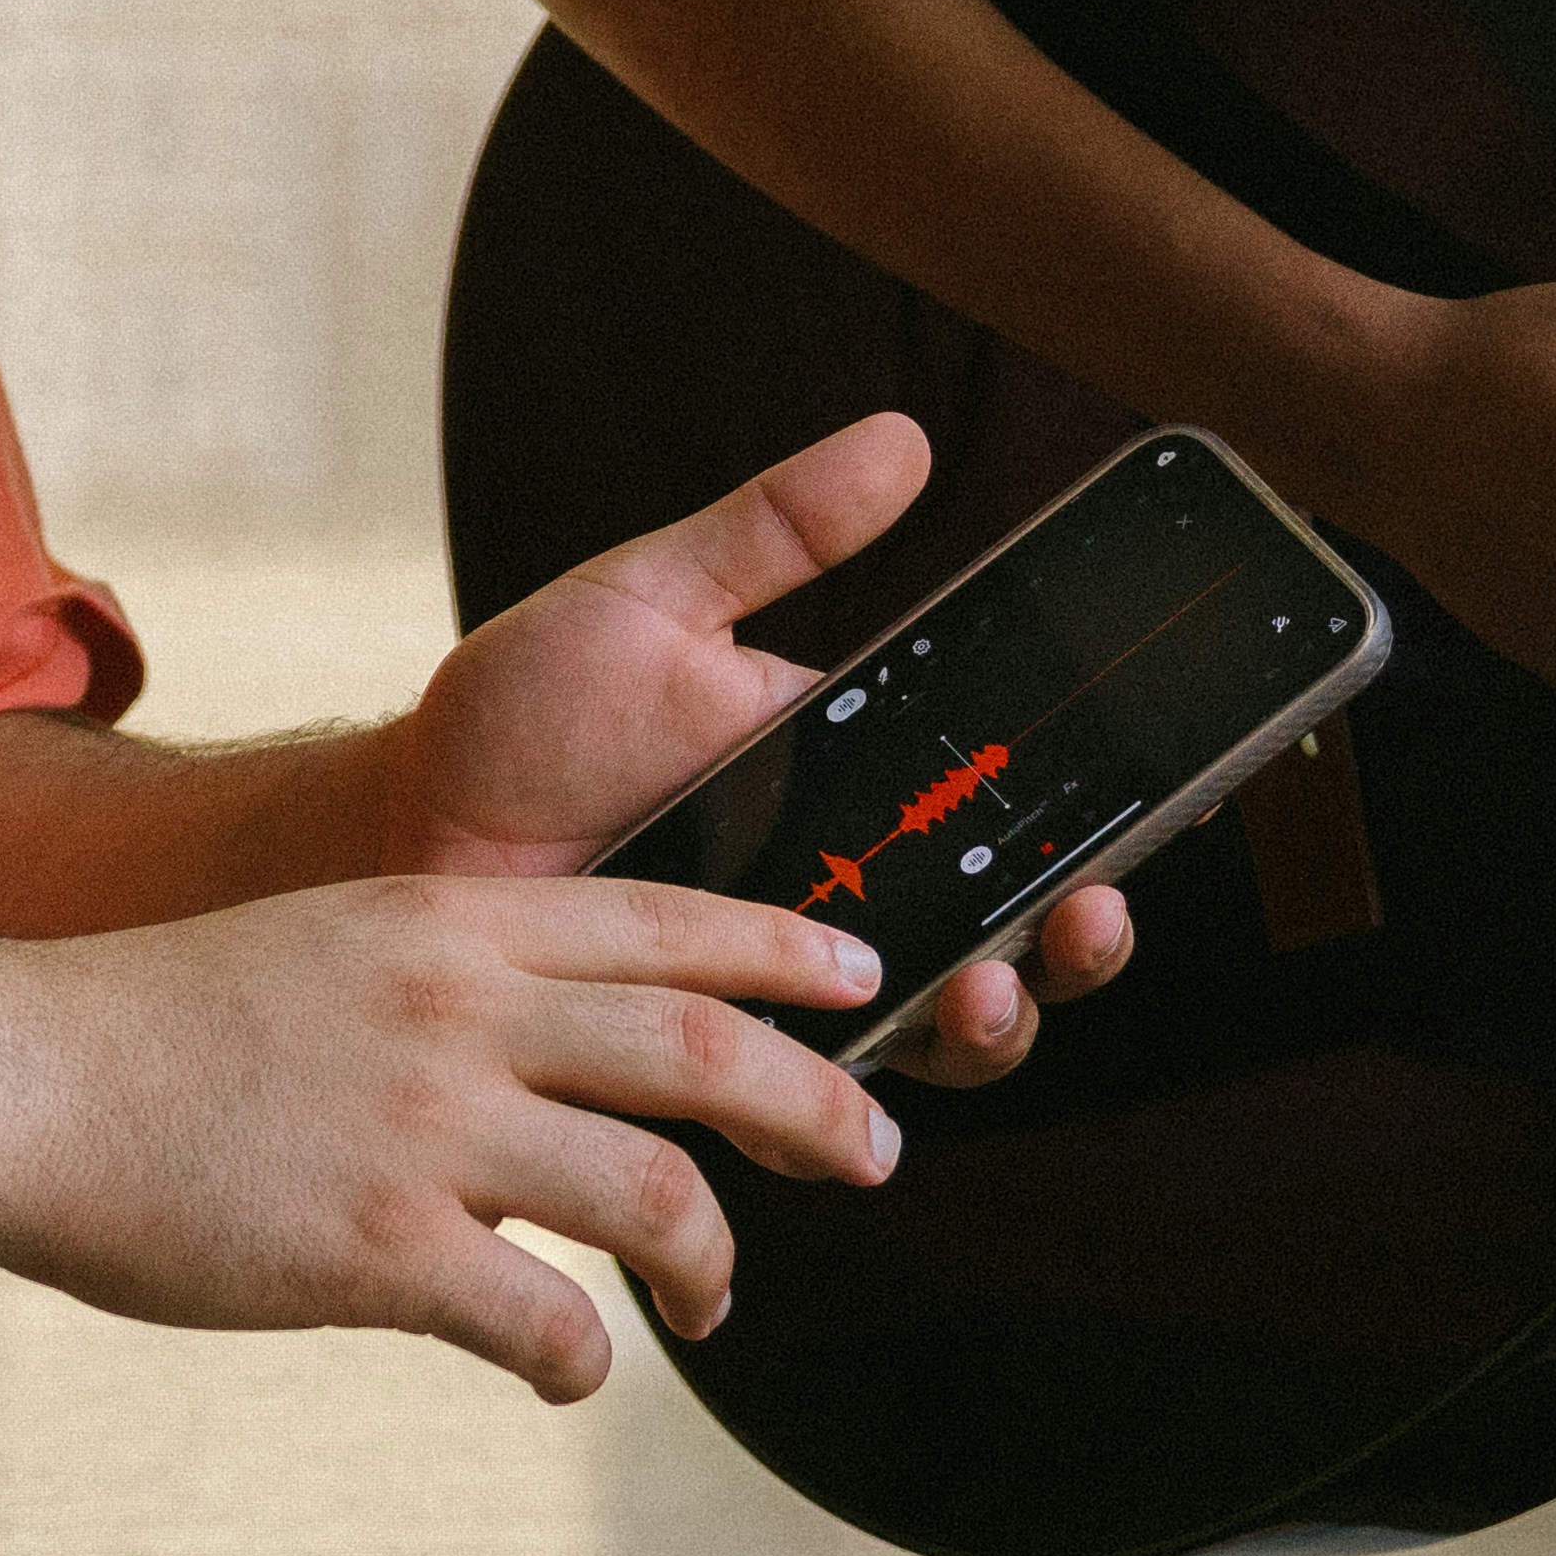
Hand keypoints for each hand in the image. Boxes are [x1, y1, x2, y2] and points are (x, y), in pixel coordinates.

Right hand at [0, 874, 918, 1396]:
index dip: (786, 951)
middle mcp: (459, 1013)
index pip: (666, 922)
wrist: (14, 1079)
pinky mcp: (378, 1254)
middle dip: (817, 1106)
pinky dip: (586, 1361)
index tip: (862, 981)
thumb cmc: (154, 1023)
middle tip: (872, 1151)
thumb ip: (441, 980)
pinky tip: (573, 1371)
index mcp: (449, 927)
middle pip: (705, 1048)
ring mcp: (425, 1133)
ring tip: (718, 1299)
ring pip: (657, 1196)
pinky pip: (546, 1322)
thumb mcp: (326, 942)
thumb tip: (535, 1041)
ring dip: (716, 1259)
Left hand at [386, 410, 1131, 1086]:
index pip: (1022, 824)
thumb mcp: (656, 600)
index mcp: (866, 795)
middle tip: (1081, 916)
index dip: (1104, 832)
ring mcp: (786, 995)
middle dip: (1074, 949)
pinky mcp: (711, 1071)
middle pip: (1014, 949)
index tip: (1151, 813)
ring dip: (992, 1026)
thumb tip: (902, 436)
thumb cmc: (526, 709)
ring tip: (983, 990)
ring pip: (938, 1045)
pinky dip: (844, 1118)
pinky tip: (849, 1098)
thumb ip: (777, 532)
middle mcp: (849, 906)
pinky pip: (804, 1119)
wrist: (404, 818)